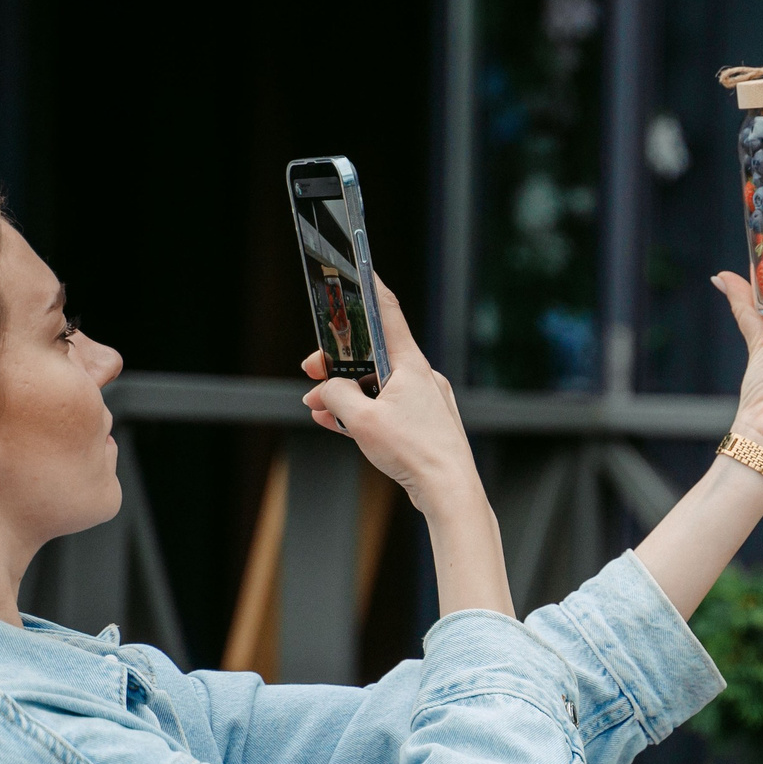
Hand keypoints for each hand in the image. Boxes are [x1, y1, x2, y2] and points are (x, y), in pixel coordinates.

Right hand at [301, 282, 484, 521]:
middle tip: (312, 373)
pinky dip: (364, 412)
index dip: (370, 291)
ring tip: (319, 407)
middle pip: (373, 357)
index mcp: (410, 365)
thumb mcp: (362, 421)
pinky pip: (388, 408)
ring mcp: (425, 400)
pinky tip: (339, 423)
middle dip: (338, 366)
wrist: (449, 490)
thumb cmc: (415, 452)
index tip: (359, 274)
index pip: (387, 314)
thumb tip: (328, 390)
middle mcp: (421, 377)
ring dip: (347, 395)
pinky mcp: (424, 423)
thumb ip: (337, 396)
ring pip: (378, 386)